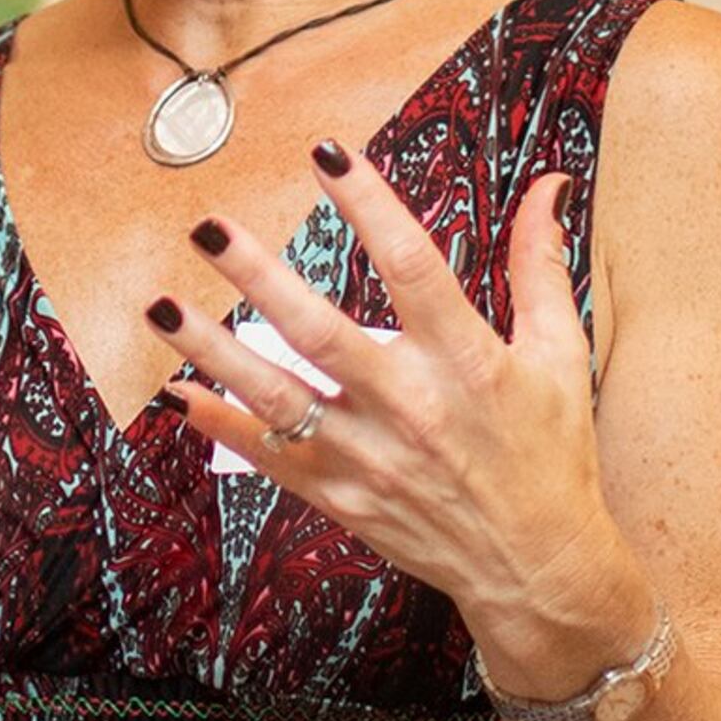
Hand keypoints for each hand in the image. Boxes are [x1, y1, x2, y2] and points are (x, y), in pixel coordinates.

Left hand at [162, 159, 653, 699]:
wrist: (537, 567)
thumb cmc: (550, 454)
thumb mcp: (559, 356)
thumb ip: (541, 266)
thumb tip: (548, 185)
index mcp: (467, 362)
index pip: (413, 267)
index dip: (370, 206)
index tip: (328, 152)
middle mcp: (410, 406)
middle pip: (320, 333)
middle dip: (259, 278)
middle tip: (208, 227)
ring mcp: (368, 456)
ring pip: (275, 397)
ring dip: (212, 350)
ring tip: (160, 306)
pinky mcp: (340, 496)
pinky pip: (267, 457)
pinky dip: (218, 425)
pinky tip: (176, 392)